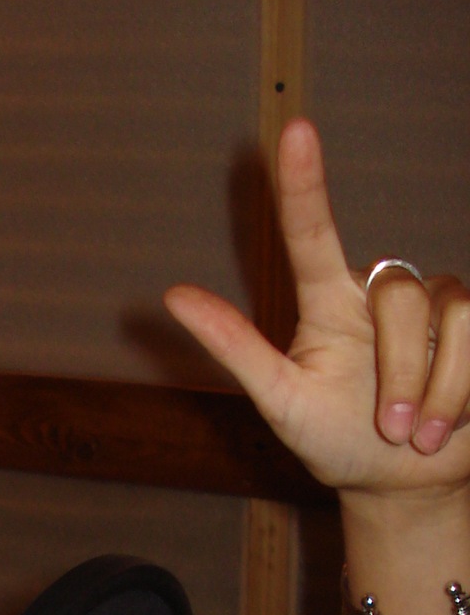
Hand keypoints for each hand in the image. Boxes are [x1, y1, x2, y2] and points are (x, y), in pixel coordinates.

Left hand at [163, 119, 469, 502]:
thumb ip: (236, 348)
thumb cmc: (334, 441)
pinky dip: (463, 393)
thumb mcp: (281, 402)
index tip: (295, 130)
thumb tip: (173, 293)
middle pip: (400, 297)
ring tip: (417, 434)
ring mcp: (438, 305)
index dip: (306, 183)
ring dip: (434, 390)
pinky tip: (450, 424)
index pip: (313, 233)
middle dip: (399, 373)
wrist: (401, 484)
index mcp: (327, 302)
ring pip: (452, 315)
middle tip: (389, 427)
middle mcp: (383, 291)